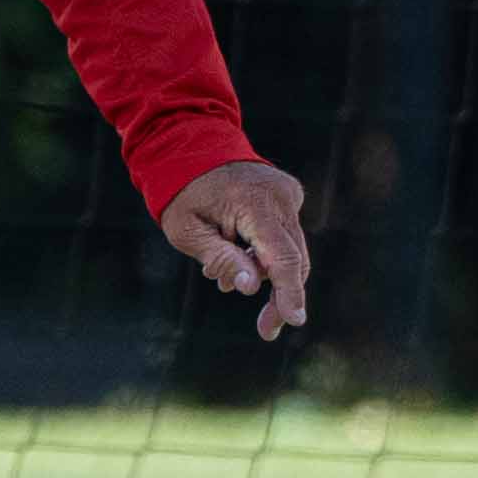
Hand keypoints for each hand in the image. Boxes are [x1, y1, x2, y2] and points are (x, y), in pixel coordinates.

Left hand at [159, 161, 313, 339]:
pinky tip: (237, 252)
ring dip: (267, 273)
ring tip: (226, 276)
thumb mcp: (188, 232)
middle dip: (281, 296)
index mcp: (254, 203)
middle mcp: (280, 196)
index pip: (281, 256)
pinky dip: (266, 253)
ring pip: (291, 249)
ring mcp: (288, 194)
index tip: (295, 320)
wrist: (190, 147)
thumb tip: (253, 288)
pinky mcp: (288, 196)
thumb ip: (222, 259)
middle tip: (267, 330)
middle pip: (293, 258)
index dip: (289, 292)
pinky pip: (285, 235)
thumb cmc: (183, 193)